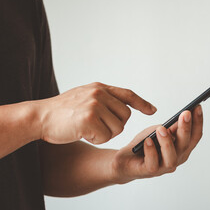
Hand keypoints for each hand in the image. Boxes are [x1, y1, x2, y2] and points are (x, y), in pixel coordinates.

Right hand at [36, 82, 155, 143]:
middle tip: (97, 127)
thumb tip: (124, 107)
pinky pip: (106, 136)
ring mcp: (94, 105)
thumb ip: (103, 99)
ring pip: (118, 128)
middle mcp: (99, 93)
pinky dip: (96, 139)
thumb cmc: (61, 111)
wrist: (39, 117)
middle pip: (125, 116)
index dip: (142, 103)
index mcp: (100, 88)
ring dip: (105, 134)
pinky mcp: (89, 118)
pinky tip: (83, 134)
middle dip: (116, 126)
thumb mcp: (84, 97)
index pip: (128, 94)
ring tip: (87, 129)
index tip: (153, 110)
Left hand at [111, 105, 202, 183]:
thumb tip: (185, 114)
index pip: (195, 136)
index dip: (198, 122)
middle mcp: (176, 158)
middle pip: (185, 145)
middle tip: (184, 114)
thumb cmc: (144, 144)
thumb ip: (172, 127)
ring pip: (171, 157)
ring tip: (161, 129)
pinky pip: (153, 162)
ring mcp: (164, 167)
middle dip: (186, 128)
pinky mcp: (149, 171)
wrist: (125, 160)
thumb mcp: (159, 131)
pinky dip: (151, 151)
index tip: (197, 107)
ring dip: (167, 142)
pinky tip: (148, 141)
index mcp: (182, 148)